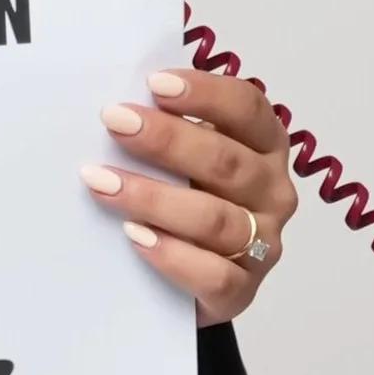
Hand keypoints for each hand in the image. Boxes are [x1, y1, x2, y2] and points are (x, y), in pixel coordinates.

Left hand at [80, 67, 295, 328]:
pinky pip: (213, 275)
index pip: (247, 110)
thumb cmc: (185, 201)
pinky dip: (173, 256)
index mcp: (264, 147)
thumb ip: (168, 129)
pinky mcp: (242, 291)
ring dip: (154, 197)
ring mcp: (262, 244)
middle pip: (226, 162)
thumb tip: (121, 100)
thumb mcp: (184, 160)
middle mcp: (271, 192)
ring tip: (102, 182)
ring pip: (215, 219)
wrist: (189, 281)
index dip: (205, 94)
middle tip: (115, 121)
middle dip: (167, 139)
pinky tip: (134, 237)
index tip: (155, 83)